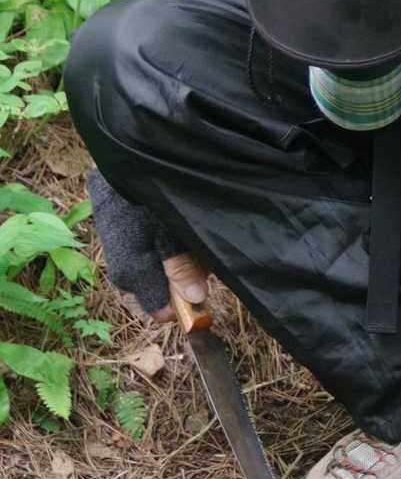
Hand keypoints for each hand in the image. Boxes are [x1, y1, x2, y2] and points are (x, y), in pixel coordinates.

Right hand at [86, 170, 203, 318]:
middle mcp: (124, 276)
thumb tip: (196, 300)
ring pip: (164, 274)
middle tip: (196, 248)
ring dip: (182, 260)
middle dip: (188, 276)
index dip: (186, 303)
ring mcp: (123, 262)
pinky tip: (175, 227)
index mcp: (133, 277)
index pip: (163, 312)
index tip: (203, 282)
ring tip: (186, 232)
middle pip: (166, 291)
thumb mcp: (172, 234)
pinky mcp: (124, 247)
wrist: (119, 165)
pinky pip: (154, 258)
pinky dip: (171, 247)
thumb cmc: (147, 199)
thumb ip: (184, 269)